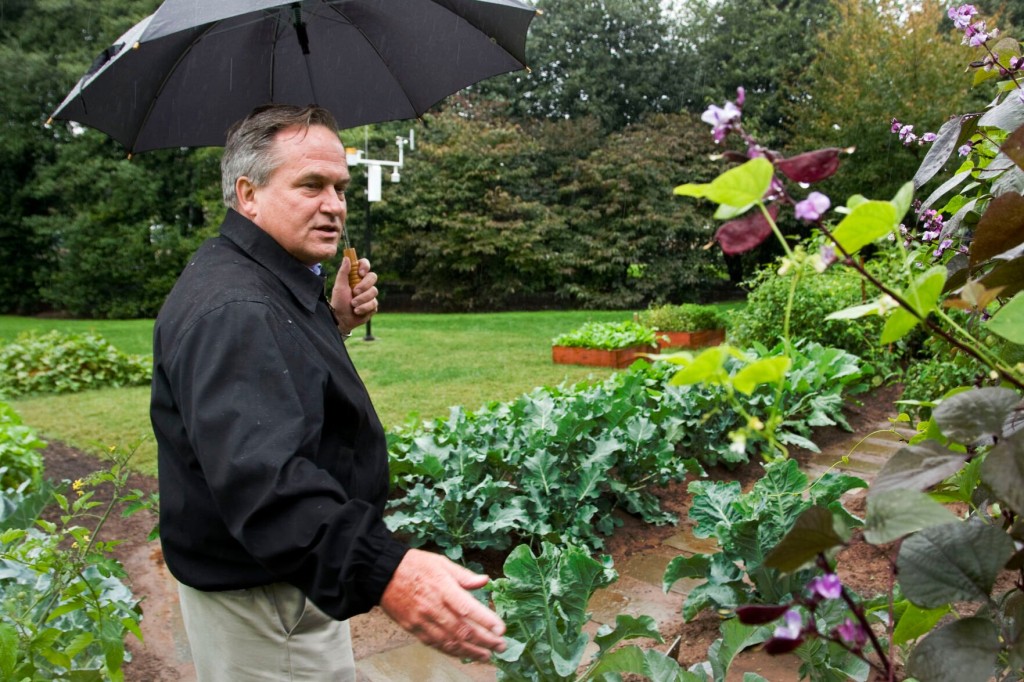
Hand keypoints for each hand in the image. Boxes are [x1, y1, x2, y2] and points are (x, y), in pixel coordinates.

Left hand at [331, 256, 378, 333]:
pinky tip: (357, 311)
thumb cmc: (338, 301)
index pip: (365, 264)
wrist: (341, 318)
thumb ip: (343, 272)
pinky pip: (374, 303)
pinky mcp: (373, 306)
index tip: (360, 273)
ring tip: (353, 305)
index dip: (365, 266)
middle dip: (364, 285)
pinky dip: (364, 308)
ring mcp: (370, 295)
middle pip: (373, 277)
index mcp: (356, 277)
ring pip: (374, 291)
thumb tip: (347, 258)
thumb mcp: (339, 286)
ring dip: (362, 299)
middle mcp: (365, 284)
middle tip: (354, 292)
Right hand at [379, 549, 505, 661]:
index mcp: (443, 588)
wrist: (384, 574)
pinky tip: (463, 654)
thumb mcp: (441, 563)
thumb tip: (485, 581)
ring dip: (470, 651)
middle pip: (462, 629)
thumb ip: (464, 575)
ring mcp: (423, 620)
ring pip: (450, 641)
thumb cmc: (415, 566)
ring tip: (486, 656)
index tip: (501, 629)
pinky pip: (435, 644)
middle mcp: (434, 607)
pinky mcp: (414, 629)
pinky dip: (451, 651)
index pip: (468, 608)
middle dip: (485, 640)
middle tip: (501, 646)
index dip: (486, 620)